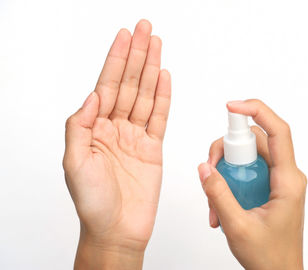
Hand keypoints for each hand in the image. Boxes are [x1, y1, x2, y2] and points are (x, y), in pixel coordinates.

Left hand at [63, 20, 170, 268]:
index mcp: (94, 128)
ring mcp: (135, 136)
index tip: (125, 37)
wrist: (117, 230)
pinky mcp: (153, 148)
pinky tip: (165, 78)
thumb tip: (94, 95)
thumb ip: (80, 125)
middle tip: (146, 30)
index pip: (107, 85)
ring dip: (151, 69)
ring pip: (146, 95)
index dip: (116, 59)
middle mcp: (115, 128)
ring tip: (157, 46)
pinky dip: (164, 97)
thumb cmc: (93, 203)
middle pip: (129, 84)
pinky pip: (160, 117)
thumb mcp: (74, 163)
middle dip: (137, 55)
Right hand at [198, 100, 305, 269]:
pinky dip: (229, 180)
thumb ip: (218, 195)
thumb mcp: (237, 227)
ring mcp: (278, 181)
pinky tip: (220, 205)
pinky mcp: (270, 187)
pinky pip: (247, 170)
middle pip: (255, 141)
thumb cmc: (269, 257)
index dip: (256, 111)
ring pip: (248, 155)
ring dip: (226, 170)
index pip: (278, 131)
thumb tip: (204, 168)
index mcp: (288, 181)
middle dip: (227, 150)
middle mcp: (286, 176)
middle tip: (211, 170)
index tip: (232, 106)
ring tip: (214, 200)